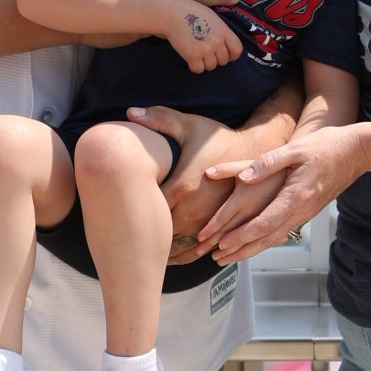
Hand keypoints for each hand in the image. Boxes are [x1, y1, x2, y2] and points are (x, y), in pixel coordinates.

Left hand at [130, 105, 253, 261]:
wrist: (255, 151)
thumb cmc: (218, 139)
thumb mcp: (189, 125)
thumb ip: (158, 119)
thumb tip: (130, 112)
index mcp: (182, 187)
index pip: (148, 209)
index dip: (130, 216)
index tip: (115, 218)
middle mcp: (195, 209)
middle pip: (161, 233)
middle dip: (144, 237)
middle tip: (123, 243)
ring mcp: (209, 222)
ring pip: (181, 246)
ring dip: (165, 252)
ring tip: (146, 255)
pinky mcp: (221, 227)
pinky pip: (200, 249)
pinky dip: (186, 256)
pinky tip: (174, 258)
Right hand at [163, 0, 241, 73]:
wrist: (171, 14)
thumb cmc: (189, 12)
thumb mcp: (212, 16)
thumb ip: (221, 30)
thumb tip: (224, 42)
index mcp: (223, 30)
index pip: (237, 50)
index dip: (232, 55)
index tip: (226, 55)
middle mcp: (217, 41)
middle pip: (223, 60)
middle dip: (215, 58)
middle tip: (206, 52)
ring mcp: (205, 50)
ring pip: (211, 66)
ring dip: (205, 63)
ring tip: (197, 53)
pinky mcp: (193, 56)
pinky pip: (198, 69)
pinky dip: (194, 66)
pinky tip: (190, 57)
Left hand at [204, 123, 370, 259]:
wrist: (356, 152)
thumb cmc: (326, 146)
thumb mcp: (295, 148)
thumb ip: (267, 162)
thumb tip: (243, 177)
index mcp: (296, 195)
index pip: (265, 222)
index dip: (242, 236)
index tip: (222, 244)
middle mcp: (301, 210)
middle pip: (268, 238)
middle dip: (241, 250)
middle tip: (218, 258)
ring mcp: (306, 212)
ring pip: (276, 238)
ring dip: (252, 249)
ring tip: (231, 256)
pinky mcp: (308, 211)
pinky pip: (284, 231)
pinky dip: (266, 241)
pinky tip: (256, 243)